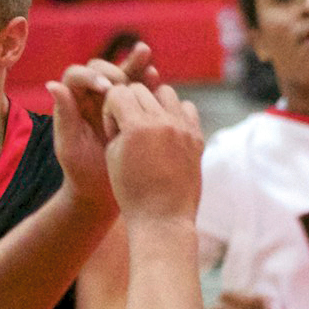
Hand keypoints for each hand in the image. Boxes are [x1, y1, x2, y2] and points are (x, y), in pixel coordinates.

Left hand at [48, 43, 157, 210]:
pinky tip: (155, 75)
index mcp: (71, 102)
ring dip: (133, 62)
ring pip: (122, 74)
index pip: (75, 76)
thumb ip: (64, 116)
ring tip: (145, 52)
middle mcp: (90, 96)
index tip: (105, 87)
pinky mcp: (132, 108)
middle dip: (112, 69)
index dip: (89, 76)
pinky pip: (139, 89)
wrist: (104, 190)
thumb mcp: (70, 146)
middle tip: (123, 83)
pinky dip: (147, 79)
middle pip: (100, 68)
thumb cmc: (81, 171)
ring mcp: (113, 100)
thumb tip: (52, 84)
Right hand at [102, 82, 203, 222]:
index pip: (118, 92)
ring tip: (149, 127)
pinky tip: (167, 133)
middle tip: (130, 129)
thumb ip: (117, 124)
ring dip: (153, 103)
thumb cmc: (131, 192)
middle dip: (130, 104)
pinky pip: (186, 108)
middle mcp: (162, 123)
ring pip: (165, 92)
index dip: (111, 109)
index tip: (113, 130)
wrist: (163, 219)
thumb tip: (123, 104)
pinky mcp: (197, 137)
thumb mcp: (113, 156)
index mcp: (137, 127)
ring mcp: (183, 129)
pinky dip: (175, 114)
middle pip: (140, 89)